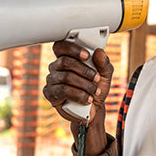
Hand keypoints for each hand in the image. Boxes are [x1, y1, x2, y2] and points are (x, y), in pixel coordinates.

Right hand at [43, 40, 113, 154]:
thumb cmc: (96, 88)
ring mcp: (52, 80)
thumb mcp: (105, 75)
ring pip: (66, 77)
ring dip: (84, 85)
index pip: (61, 46)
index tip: (87, 55)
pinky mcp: (50, 94)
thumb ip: (104, 63)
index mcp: (67, 57)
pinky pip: (63, 91)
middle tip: (96, 78)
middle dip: (84, 70)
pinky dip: (79, 95)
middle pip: (65, 62)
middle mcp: (57, 67)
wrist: (94, 108)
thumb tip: (99, 52)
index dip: (72, 49)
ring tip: (95, 91)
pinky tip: (87, 98)